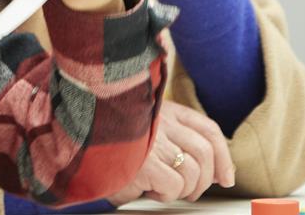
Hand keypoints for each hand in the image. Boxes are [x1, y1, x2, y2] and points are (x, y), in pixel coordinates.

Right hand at [107, 101, 235, 204]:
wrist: (79, 149)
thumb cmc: (110, 145)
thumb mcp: (147, 135)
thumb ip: (177, 142)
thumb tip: (214, 172)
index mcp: (164, 110)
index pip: (207, 128)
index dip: (223, 156)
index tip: (225, 178)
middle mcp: (162, 121)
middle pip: (205, 151)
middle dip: (205, 179)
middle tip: (191, 192)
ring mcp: (154, 140)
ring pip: (193, 171)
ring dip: (182, 189)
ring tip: (161, 189)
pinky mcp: (145, 162)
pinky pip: (174, 186)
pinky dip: (165, 194)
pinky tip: (148, 189)